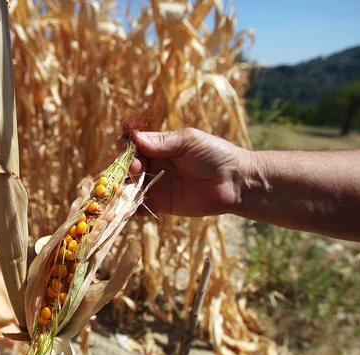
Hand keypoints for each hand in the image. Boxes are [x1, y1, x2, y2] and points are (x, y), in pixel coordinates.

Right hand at [129, 128, 248, 216]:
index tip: (124, 148)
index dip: (126, 146)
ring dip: (124, 188)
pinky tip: (128, 207)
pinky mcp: (163, 205)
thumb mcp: (189, 141)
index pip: (135, 145)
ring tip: (125, 189)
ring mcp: (158, 186)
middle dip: (126, 168)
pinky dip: (132, 209)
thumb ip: (163, 142)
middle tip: (135, 168)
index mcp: (160, 147)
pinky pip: (142, 208)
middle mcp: (156, 166)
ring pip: (132, 187)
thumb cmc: (216, 154)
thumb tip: (135, 139)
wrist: (236, 182)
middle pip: (130, 167)